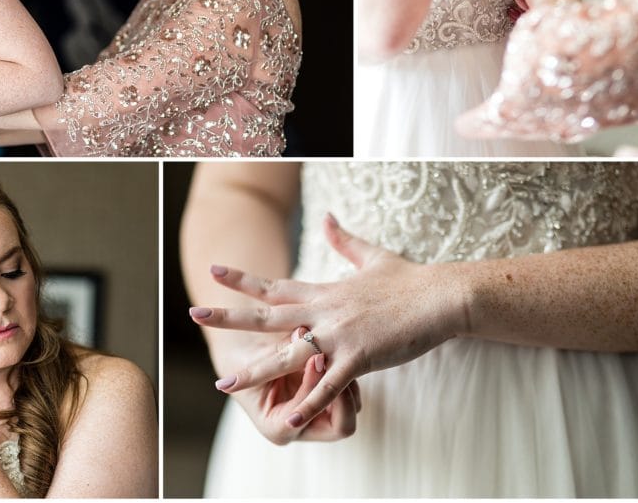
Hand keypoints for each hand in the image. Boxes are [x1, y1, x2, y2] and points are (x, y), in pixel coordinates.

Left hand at [190, 215, 463, 432]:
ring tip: (224, 382)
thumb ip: (344, 240)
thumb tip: (328, 217)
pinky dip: (309, 402)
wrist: (442, 296)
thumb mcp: (372, 256)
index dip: (243, 280)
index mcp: (324, 292)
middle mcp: (324, 312)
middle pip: (267, 315)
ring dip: (255, 370)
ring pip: (288, 354)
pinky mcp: (361, 356)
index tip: (214, 271)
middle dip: (230, 316)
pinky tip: (289, 419)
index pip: (275, 286)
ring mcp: (339, 334)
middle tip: (195, 315)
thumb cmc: (410, 279)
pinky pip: (329, 385)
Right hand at [200, 323, 361, 444]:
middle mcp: (301, 428)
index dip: (313, 389)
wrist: (242, 352)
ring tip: (337, 352)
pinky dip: (347, 374)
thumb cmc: (243, 357)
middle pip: (341, 426)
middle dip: (342, 395)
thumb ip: (281, 348)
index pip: (306, 418)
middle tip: (338, 361)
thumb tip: (302, 332)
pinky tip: (338, 348)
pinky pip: (350, 393)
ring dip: (347, 381)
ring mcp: (317, 416)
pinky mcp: (327, 400)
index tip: (316, 357)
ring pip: (352, 409)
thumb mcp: (257, 355)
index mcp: (276, 428)